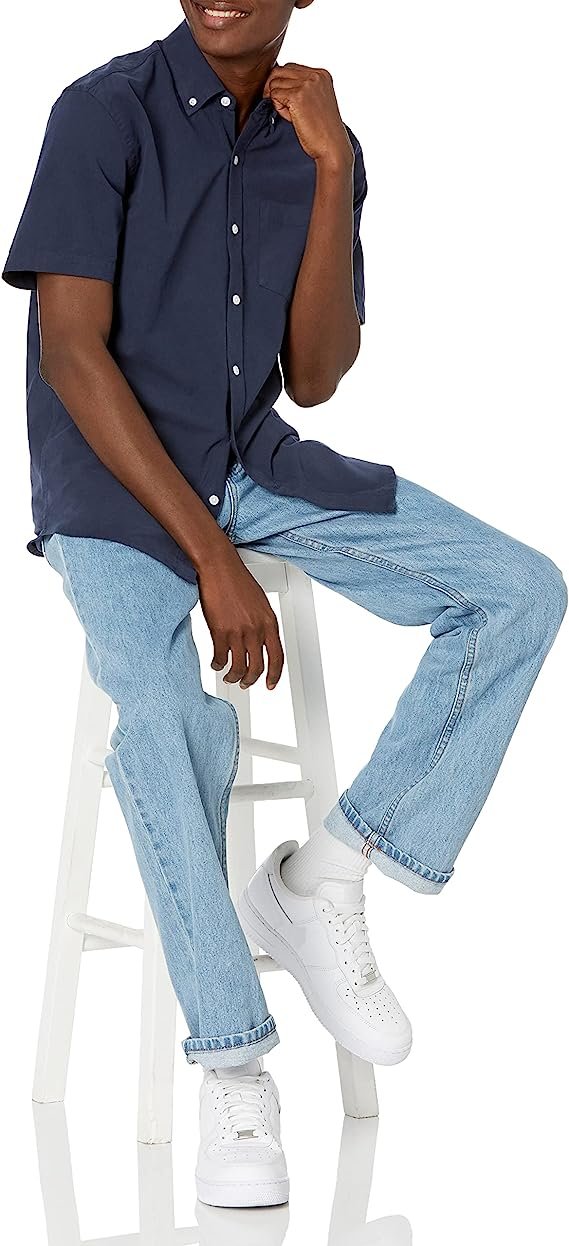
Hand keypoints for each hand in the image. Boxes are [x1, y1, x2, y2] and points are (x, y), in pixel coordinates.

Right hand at [197, 545, 284, 689]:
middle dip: (251, 680)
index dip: (275, 675)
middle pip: (258, 666)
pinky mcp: (220, 631)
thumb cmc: (236, 579)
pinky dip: (218, 664)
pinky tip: (216, 663)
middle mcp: (256, 629)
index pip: (278, 657)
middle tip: (246, 683)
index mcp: (269, 622)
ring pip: (239, 667)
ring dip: (234, 676)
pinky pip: (220, 657)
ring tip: (229, 677)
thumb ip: (261, 623)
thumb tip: (259, 640)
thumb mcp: (259, 603)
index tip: (271, 684)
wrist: (219, 567)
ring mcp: (238, 631)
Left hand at [263, 62, 353, 167]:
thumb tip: (276, 81)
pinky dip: (278, 107)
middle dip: (273, 87)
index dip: (282, 82)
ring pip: (275, 83)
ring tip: (289, 114)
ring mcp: (306, 84)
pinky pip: (274, 95)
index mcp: (322, 74)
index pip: (291, 67)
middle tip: (277, 104)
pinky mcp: (297, 96)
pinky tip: (290, 117)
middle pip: (279, 71)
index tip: (282, 98)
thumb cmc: (323, 129)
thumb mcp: (316, 101)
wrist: (332, 146)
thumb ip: (302, 87)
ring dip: (277, 99)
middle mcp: (315, 75)